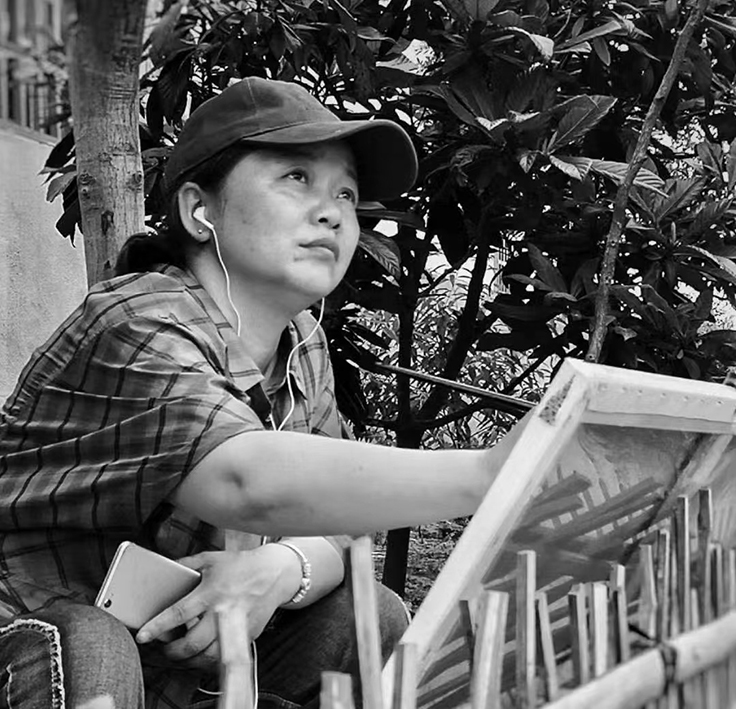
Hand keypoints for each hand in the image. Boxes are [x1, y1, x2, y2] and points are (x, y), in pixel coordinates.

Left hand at [135, 545, 300, 669]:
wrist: (275, 572)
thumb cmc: (242, 565)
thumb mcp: (212, 559)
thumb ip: (186, 565)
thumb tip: (165, 570)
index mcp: (212, 592)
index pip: (179, 613)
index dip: (159, 626)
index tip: (144, 635)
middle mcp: (224, 612)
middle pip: (193, 643)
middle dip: (173, 651)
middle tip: (165, 648)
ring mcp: (237, 626)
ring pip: (209, 656)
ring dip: (190, 660)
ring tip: (181, 654)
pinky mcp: (247, 636)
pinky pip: (225, 656)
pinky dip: (209, 660)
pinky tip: (202, 654)